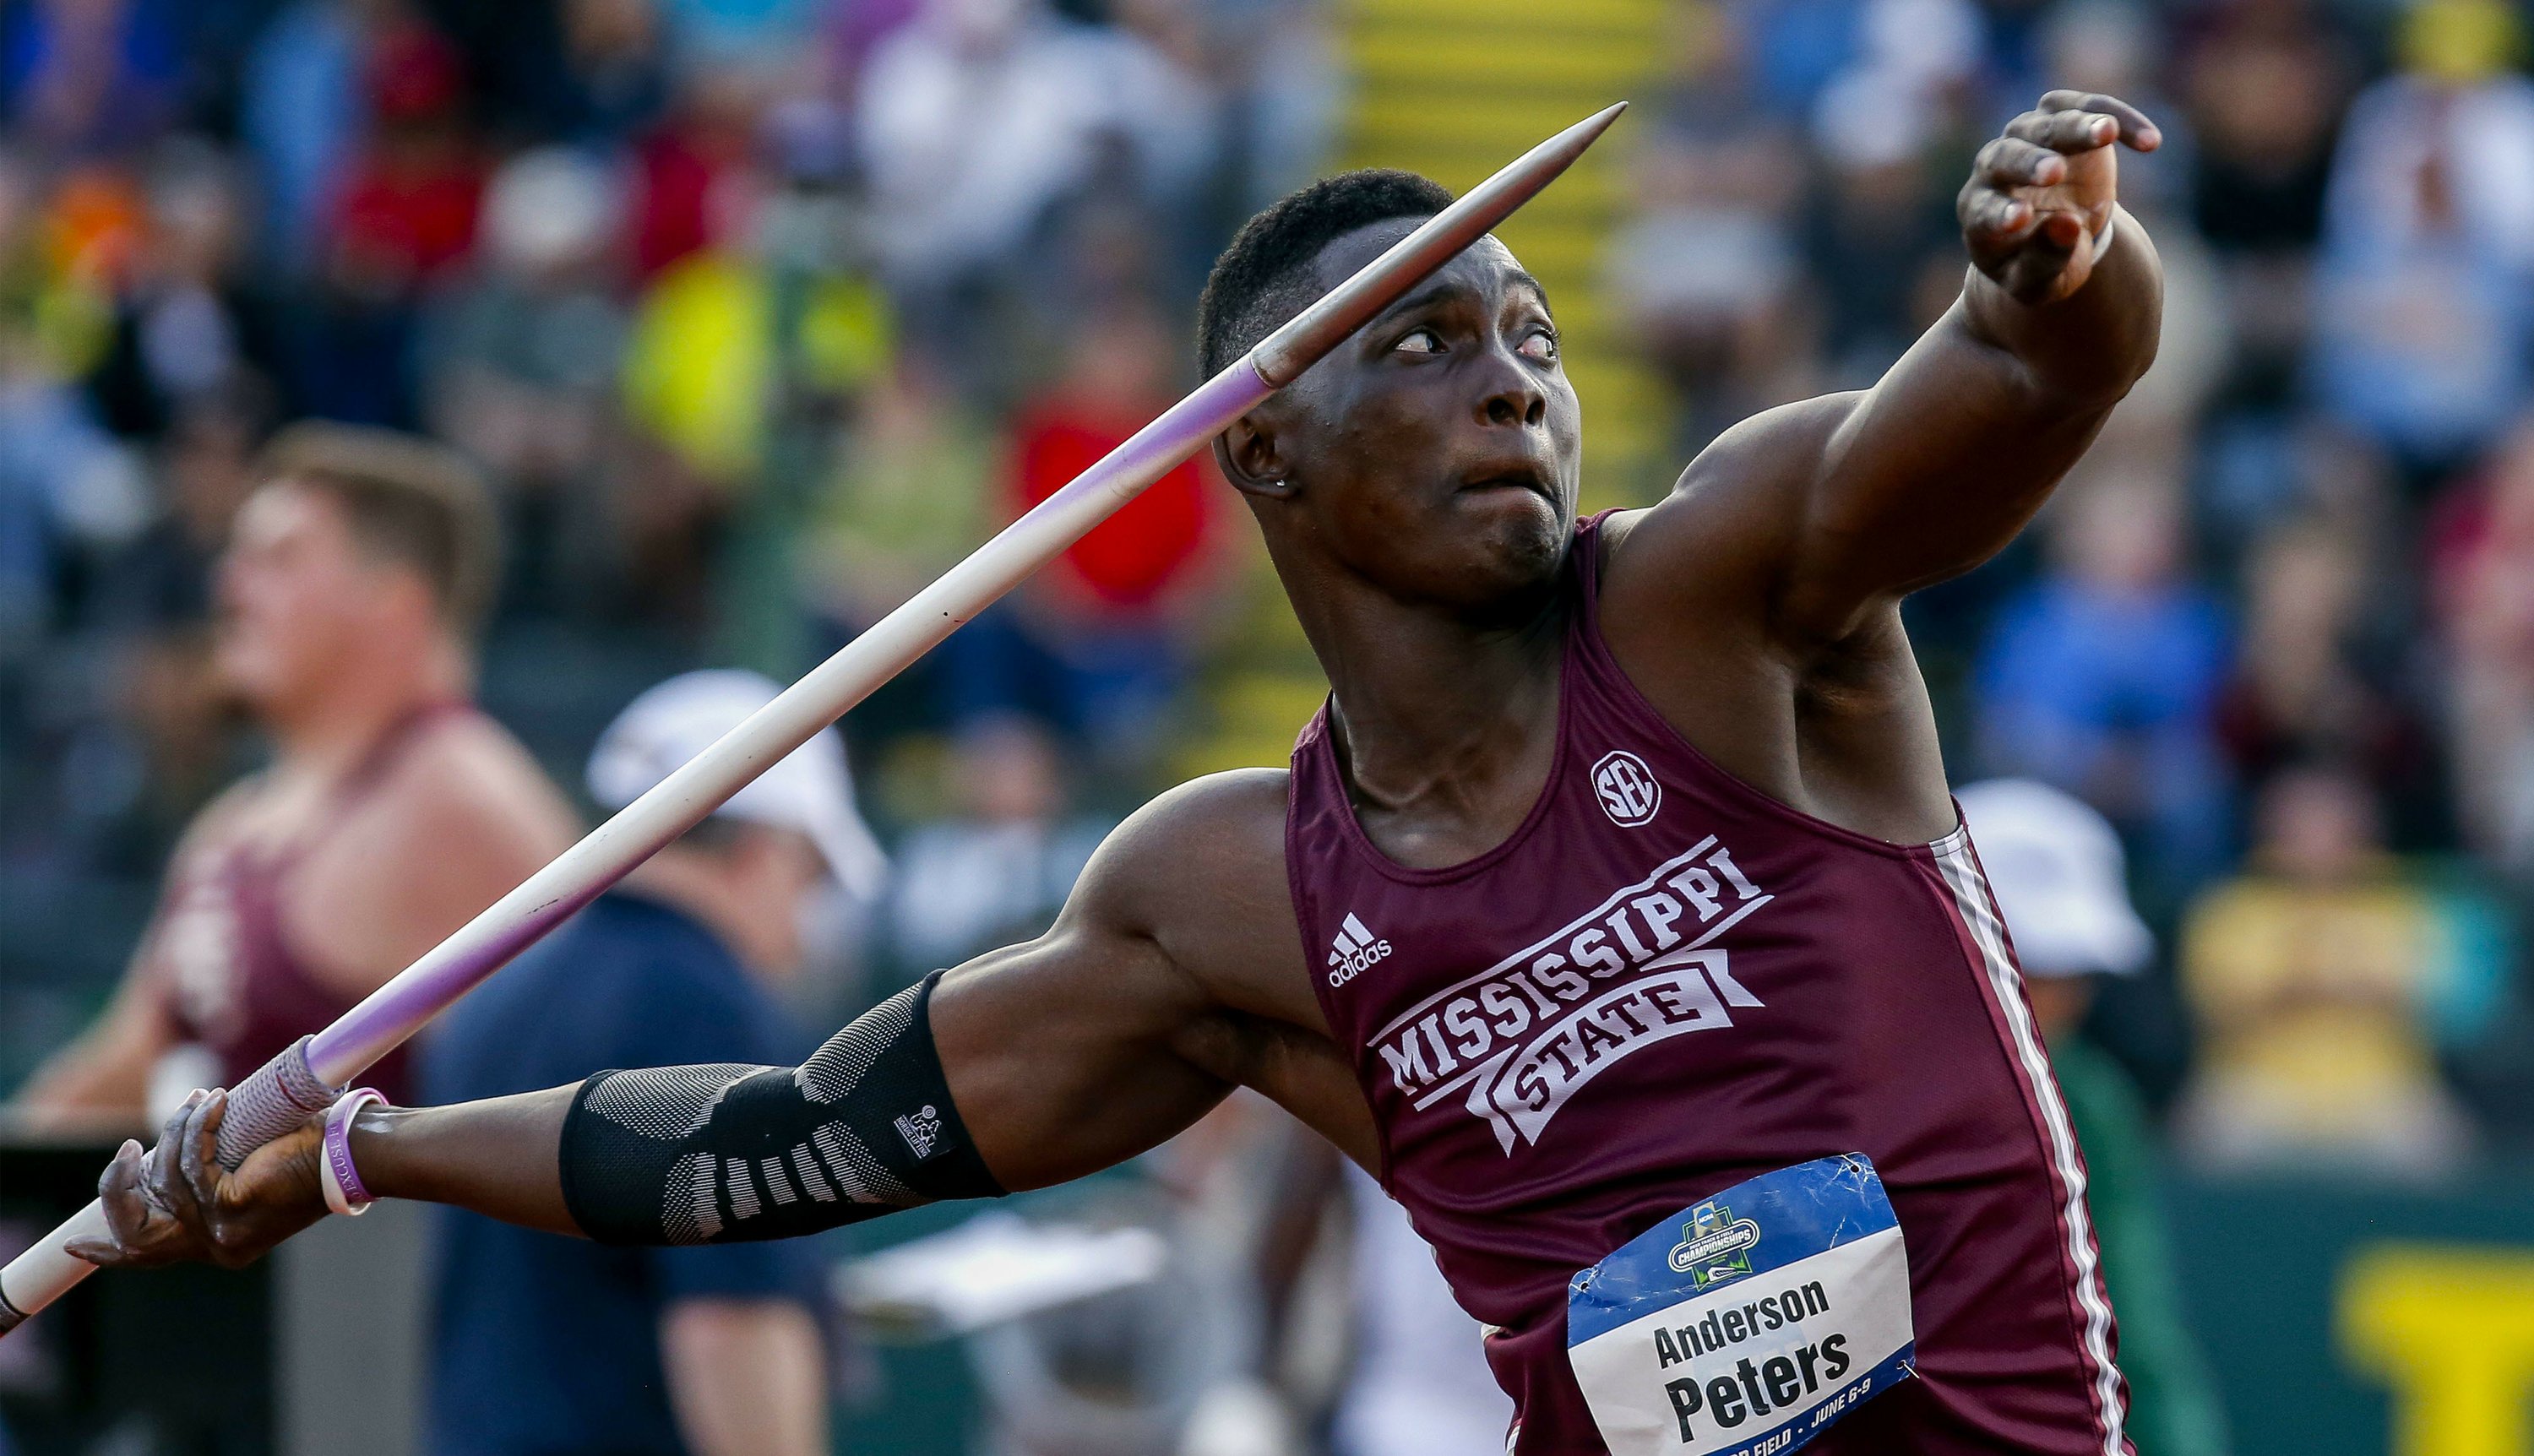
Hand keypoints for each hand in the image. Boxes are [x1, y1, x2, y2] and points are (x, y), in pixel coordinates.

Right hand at [65, 1088, 329, 1270]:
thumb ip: (207, 1175)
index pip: (151, 1257)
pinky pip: (192, 1164)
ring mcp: (223, 1231)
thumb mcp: (249, 1171)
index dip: (108, 1250)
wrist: (353, 1154)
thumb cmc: (312, 1153)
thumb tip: (165, 1152)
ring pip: (165, 1183)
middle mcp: (218, 1246)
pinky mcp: (231, 1206)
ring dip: (174, 1133)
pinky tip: (213, 1102)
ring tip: (199, 1100)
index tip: (75, 1244)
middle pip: (135, 1236)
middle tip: (129, 1151)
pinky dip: (196, 1127)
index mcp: (221, 1243)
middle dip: (118, 1190)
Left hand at [1959, 91, 2160, 305]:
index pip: (1983, 209)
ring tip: (2106, 133)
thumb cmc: (2042, 264)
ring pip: (2046, 122)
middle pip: (2005, 156)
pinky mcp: (2063, 117)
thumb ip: (2046, 261)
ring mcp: (2027, 137)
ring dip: (2076, 127)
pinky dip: (2117, 118)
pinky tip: (2150, 143)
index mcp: (1979, 213)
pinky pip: (2087, 108)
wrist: (2059, 232)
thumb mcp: (2042, 282)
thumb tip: (2067, 226)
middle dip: (2029, 163)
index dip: (2000, 213)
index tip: (2021, 219)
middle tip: (2053, 173)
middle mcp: (1994, 168)